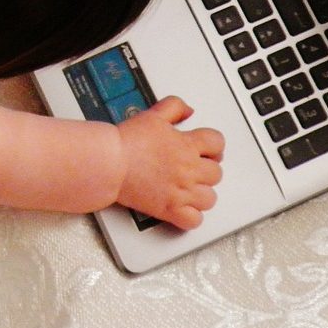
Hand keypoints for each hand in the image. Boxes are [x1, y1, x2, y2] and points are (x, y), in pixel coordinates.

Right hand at [115, 95, 224, 228]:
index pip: (217, 143)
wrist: (110, 162)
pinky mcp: (169, 209)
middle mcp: (188, 169)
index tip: (209, 150)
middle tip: (196, 170)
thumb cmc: (127, 142)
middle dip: (207, 170)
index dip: (215, 146)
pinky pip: (194, 220)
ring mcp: (180, 191)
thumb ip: (175, 107)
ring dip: (202, 194)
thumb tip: (188, 111)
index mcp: (187, 145)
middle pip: (216, 173)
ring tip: (191, 190)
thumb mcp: (153, 115)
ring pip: (209, 199)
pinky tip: (183, 209)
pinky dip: (191, 217)